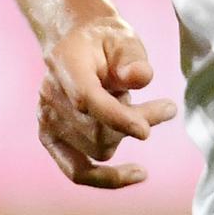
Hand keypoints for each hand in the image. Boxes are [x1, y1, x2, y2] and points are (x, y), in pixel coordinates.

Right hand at [36, 18, 178, 189]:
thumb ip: (133, 57)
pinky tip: (139, 174)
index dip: (117, 118)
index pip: (87, 99)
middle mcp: (50, 94)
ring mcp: (47, 119)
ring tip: (134, 107)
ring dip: (124, 135)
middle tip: (166, 108)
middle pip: (96, 129)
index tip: (146, 131)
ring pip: (97, 149)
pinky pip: (78, 171)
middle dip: (136, 122)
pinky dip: (107, 177)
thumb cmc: (106, 40)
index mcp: (65, 63)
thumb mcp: (124, 37)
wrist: (78, 41)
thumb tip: (140, 78)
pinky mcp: (51, 138)